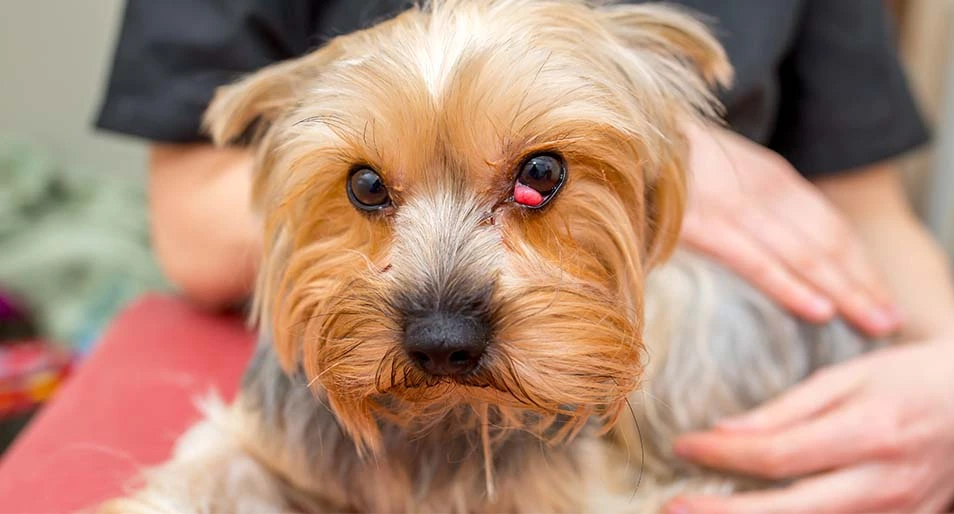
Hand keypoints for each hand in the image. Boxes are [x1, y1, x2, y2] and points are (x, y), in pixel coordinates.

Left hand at [665, 340, 953, 513]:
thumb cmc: (909, 379)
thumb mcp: (848, 377)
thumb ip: (786, 409)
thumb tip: (724, 431)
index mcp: (867, 433)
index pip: (777, 455)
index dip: (722, 456)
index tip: (683, 446)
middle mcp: (882, 483)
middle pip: (788, 512)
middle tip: (672, 506)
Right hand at [680, 122, 901, 335]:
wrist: (622, 129)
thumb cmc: (664, 163)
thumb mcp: (719, 175)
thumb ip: (746, 206)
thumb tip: (767, 245)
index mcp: (771, 177)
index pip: (830, 225)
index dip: (858, 262)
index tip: (879, 295)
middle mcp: (764, 189)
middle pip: (828, 243)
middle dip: (863, 284)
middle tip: (890, 323)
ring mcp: (736, 205)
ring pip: (806, 254)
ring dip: (846, 292)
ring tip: (874, 324)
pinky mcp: (706, 224)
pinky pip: (758, 261)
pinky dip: (793, 286)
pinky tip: (820, 310)